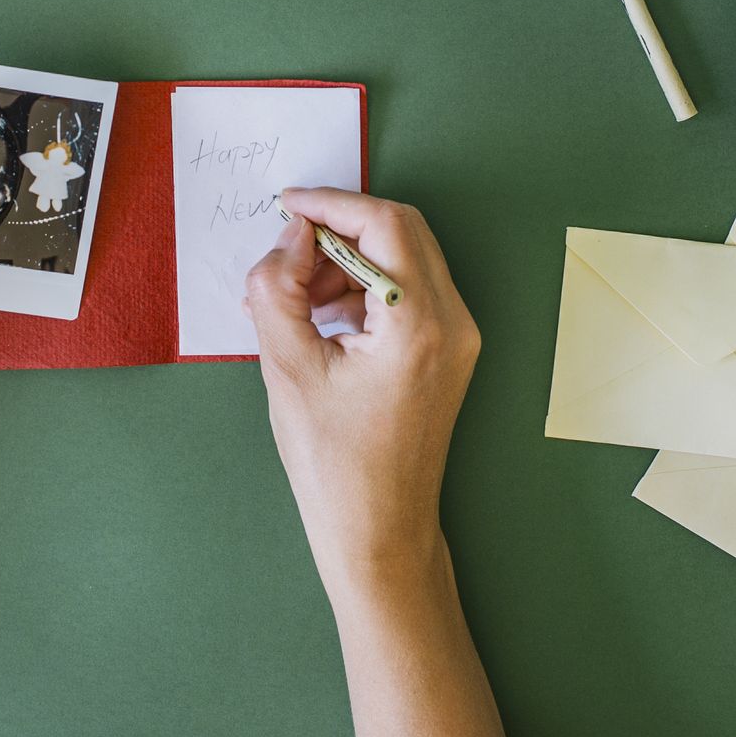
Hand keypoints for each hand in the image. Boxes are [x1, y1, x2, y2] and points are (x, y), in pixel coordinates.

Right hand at [245, 188, 481, 591]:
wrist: (379, 533)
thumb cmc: (335, 465)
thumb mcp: (287, 368)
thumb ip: (277, 289)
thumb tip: (290, 238)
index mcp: (420, 324)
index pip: (384, 224)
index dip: (331, 204)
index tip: (287, 205)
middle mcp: (454, 323)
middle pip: (401, 232)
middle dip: (338, 229)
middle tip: (285, 252)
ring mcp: (459, 338)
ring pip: (403, 259)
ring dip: (345, 262)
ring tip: (290, 299)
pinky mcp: (448, 353)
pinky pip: (407, 293)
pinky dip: (362, 290)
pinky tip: (317, 319)